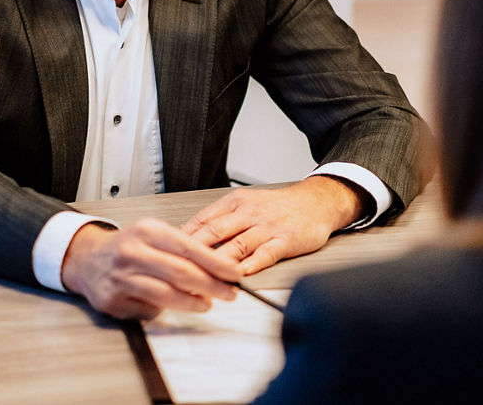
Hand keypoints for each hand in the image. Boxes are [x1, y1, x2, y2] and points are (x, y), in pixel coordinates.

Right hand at [60, 219, 241, 319]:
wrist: (86, 258)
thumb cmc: (126, 246)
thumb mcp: (152, 234)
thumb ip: (182, 248)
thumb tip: (218, 267)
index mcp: (145, 231)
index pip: (188, 247)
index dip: (215, 263)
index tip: (234, 273)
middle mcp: (131, 253)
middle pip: (180, 273)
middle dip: (211, 286)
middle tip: (229, 292)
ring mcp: (120, 278)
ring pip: (166, 296)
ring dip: (193, 303)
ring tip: (205, 303)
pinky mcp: (113, 301)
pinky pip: (149, 310)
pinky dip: (164, 310)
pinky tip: (170, 305)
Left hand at [180, 176, 364, 275]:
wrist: (316, 202)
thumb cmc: (277, 207)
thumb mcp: (245, 204)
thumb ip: (220, 221)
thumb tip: (187, 239)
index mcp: (234, 202)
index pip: (202, 220)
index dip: (183, 239)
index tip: (166, 254)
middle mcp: (248, 212)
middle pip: (214, 233)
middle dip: (193, 253)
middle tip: (177, 269)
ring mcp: (267, 226)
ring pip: (236, 245)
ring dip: (218, 263)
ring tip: (202, 279)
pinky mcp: (286, 239)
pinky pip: (265, 253)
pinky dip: (251, 265)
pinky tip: (239, 276)